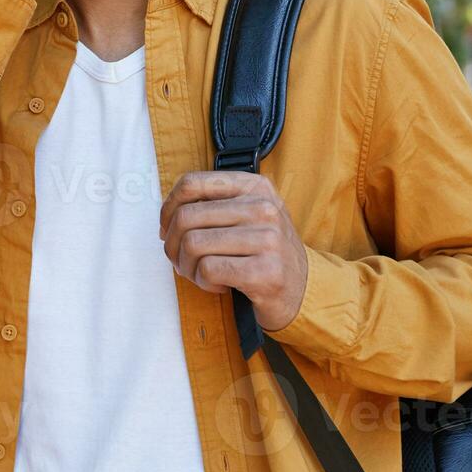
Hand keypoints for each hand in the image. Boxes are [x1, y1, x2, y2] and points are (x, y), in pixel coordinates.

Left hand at [159, 171, 309, 331]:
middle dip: (173, 245)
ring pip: (193, 244)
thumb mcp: (248, 215)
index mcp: (255, 186)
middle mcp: (263, 207)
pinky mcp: (265, 271)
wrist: (304, 289)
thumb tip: (167, 216)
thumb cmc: (265, 252)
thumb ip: (213, 205)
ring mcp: (267, 239)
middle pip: (186, 217)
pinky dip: (204, 282)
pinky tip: (219, 285)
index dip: (168, 207)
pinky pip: (208, 270)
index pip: (192, 183)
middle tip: (182, 260)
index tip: (167, 228)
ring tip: (202, 274)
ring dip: (187, 266)